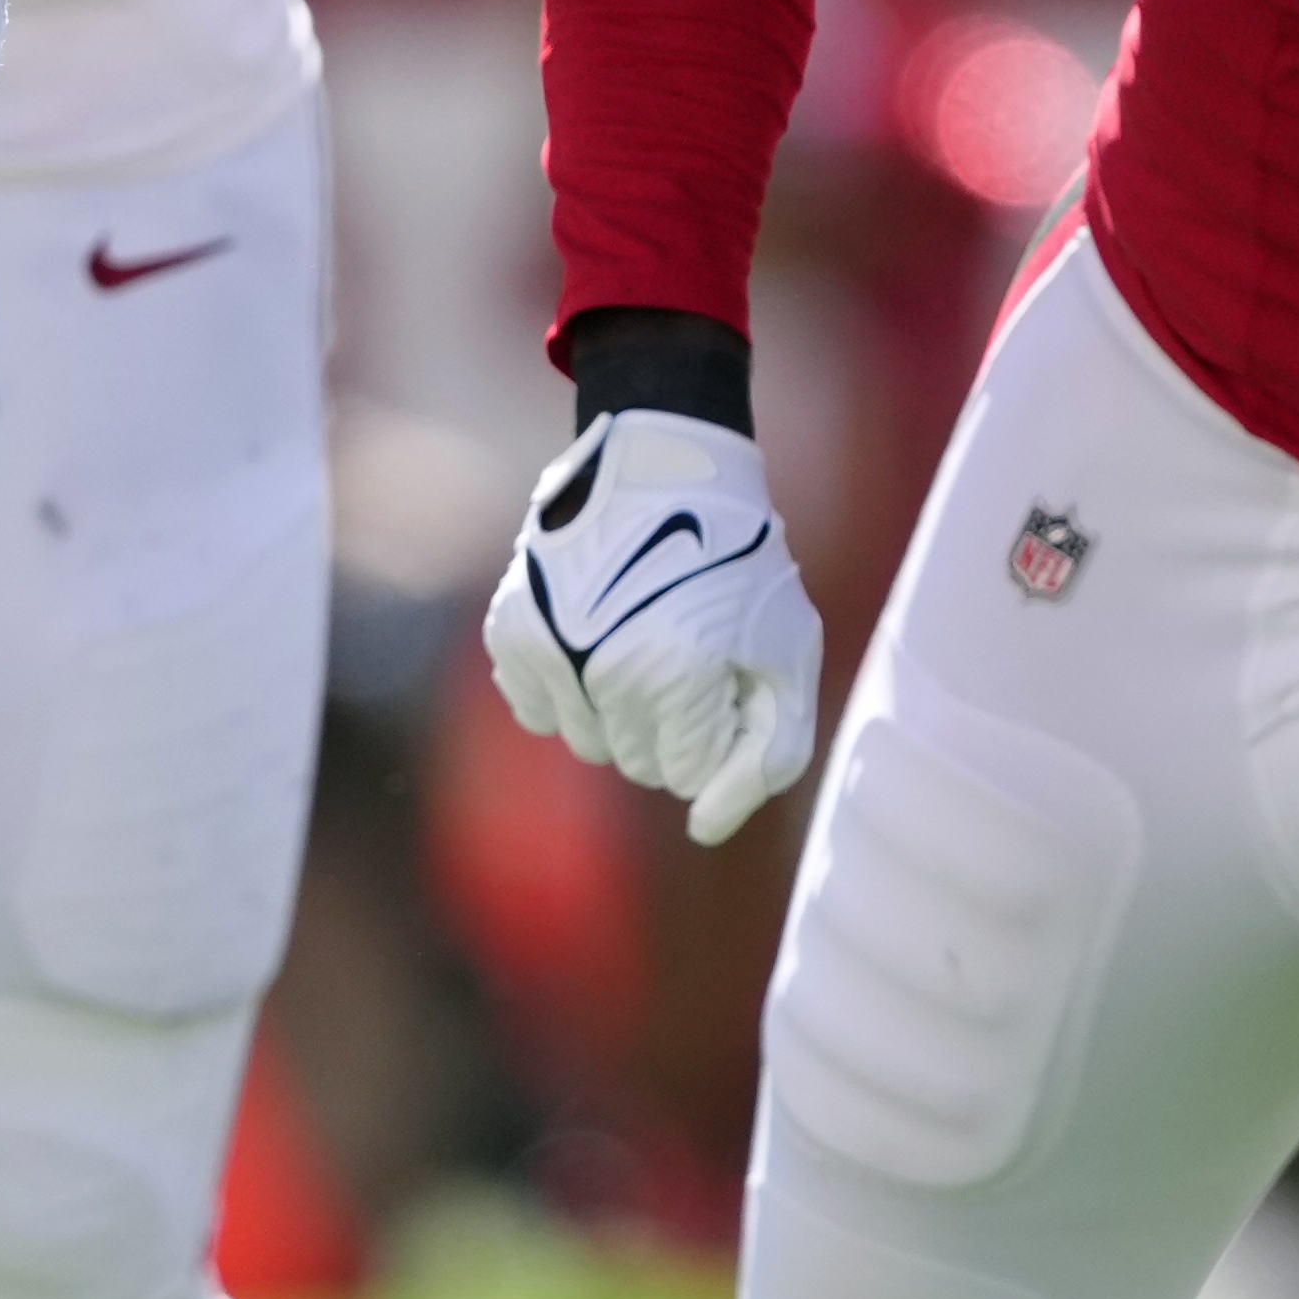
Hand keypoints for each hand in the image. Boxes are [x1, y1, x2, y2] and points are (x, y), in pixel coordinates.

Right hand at [484, 405, 827, 840]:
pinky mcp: (511, 631)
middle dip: (671, 723)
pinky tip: (595, 632)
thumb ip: (766, 756)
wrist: (667, 467)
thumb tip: (703, 831)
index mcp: (675, 676)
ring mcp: (546, 650)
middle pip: (635, 764)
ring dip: (620, 709)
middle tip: (689, 648)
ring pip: (586, 742)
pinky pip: (536, 709)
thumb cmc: (740, 567)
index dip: (719, 725)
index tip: (728, 666)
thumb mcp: (786, 657)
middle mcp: (599, 669)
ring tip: (644, 637)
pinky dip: (568, 686)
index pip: (689, 775)